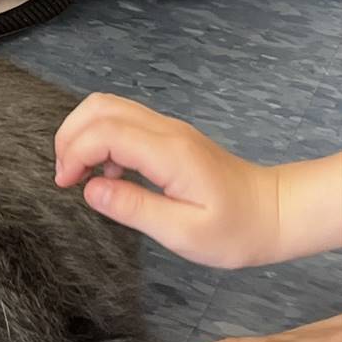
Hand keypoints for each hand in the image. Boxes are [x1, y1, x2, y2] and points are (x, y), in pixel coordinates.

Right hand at [54, 94, 277, 267]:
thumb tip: (90, 190)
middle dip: (70, 136)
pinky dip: (100, 137)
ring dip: (83, 133)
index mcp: (169, 152)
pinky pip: (122, 120)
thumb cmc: (235, 231)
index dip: (75, 152)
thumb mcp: (185, 234)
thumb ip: (135, 209)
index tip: (66, 185)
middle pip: (100, 106)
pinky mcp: (168, 136)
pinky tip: (108, 174)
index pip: (105, 131)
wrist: (275, 212)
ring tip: (79, 174)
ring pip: (108, 107)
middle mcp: (165, 130)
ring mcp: (167, 129)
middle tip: (66, 177)